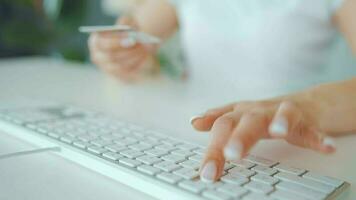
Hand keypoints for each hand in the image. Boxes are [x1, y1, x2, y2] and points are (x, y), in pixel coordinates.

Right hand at [88, 16, 158, 81]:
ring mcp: (106, 69)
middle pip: (111, 57)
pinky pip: (127, 75)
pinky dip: (137, 66)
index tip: (132, 38)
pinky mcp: (118, 76)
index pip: (102, 44)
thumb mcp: (127, 22)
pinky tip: (144, 57)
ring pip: (120, 67)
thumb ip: (125, 22)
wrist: (134, 43)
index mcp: (95, 42)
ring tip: (145, 49)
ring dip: (134, 58)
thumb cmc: (129, 31)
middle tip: (141, 44)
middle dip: (127, 51)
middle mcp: (98, 57)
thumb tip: (127, 30)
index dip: (117, 42)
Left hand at [191, 99, 335, 181]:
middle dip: (240, 137)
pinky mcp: (307, 122)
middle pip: (248, 121)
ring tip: (278, 131)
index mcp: (241, 114)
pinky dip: (320, 137)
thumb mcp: (238, 116)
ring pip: (282, 114)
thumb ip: (218, 119)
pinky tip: (326, 147)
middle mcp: (260, 112)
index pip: (222, 127)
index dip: (213, 149)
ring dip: (280, 122)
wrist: (300, 104)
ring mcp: (284, 114)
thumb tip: (194, 122)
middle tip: (231, 154)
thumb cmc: (263, 114)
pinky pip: (314, 129)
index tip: (207, 173)